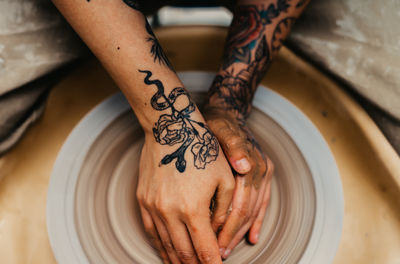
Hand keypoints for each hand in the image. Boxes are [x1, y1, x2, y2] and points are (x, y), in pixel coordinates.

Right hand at [137, 129, 234, 263]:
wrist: (171, 129)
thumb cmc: (202, 150)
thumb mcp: (225, 179)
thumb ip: (225, 212)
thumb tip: (218, 237)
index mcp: (193, 208)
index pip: (204, 249)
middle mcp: (170, 212)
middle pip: (183, 252)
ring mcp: (153, 207)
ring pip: (165, 245)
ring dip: (176, 260)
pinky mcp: (143, 200)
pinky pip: (150, 232)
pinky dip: (159, 247)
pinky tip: (166, 253)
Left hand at [203, 107, 273, 258]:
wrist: (227, 113)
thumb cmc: (217, 124)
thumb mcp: (219, 130)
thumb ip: (233, 146)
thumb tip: (244, 165)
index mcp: (252, 163)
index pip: (240, 203)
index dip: (228, 224)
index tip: (214, 241)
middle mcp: (261, 170)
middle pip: (248, 210)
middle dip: (232, 233)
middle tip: (218, 252)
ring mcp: (264, 174)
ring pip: (254, 210)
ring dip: (242, 232)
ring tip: (227, 249)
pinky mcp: (264, 177)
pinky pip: (262, 204)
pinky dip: (256, 222)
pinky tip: (252, 238)